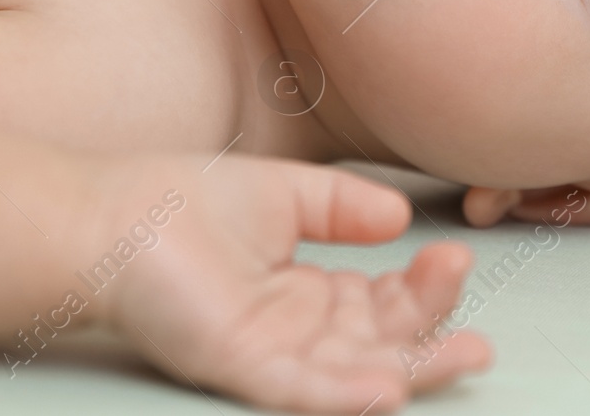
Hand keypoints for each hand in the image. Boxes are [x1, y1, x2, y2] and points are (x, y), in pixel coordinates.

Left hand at [97, 154, 490, 413]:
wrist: (109, 216)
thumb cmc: (181, 203)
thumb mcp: (285, 194)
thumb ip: (343, 207)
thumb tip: (400, 216)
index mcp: (304, 292)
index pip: (382, 305)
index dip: (425, 290)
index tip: (456, 257)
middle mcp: (293, 331)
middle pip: (380, 346)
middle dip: (434, 340)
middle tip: (480, 333)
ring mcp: (268, 353)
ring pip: (356, 375)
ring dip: (413, 369)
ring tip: (467, 354)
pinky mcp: (237, 364)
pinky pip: (301, 391)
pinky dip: (348, 394)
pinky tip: (390, 388)